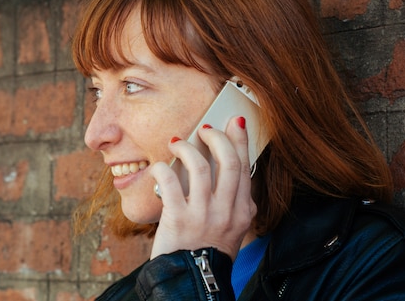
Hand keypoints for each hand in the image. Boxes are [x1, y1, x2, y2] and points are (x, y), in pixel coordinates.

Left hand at [149, 116, 255, 260]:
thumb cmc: (208, 252)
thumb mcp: (232, 228)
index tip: (234, 122)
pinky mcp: (178, 218)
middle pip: (228, 161)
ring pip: (199, 166)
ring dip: (187, 147)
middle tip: (205, 128)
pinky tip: (160, 166)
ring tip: (177, 142)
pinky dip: (163, 167)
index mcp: (243, 211)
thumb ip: (233, 200)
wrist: (192, 282)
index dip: (240, 140)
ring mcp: (203, 214)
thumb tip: (222, 166)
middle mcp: (227, 211)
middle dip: (217, 137)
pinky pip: (170, 181)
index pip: (245, 166)